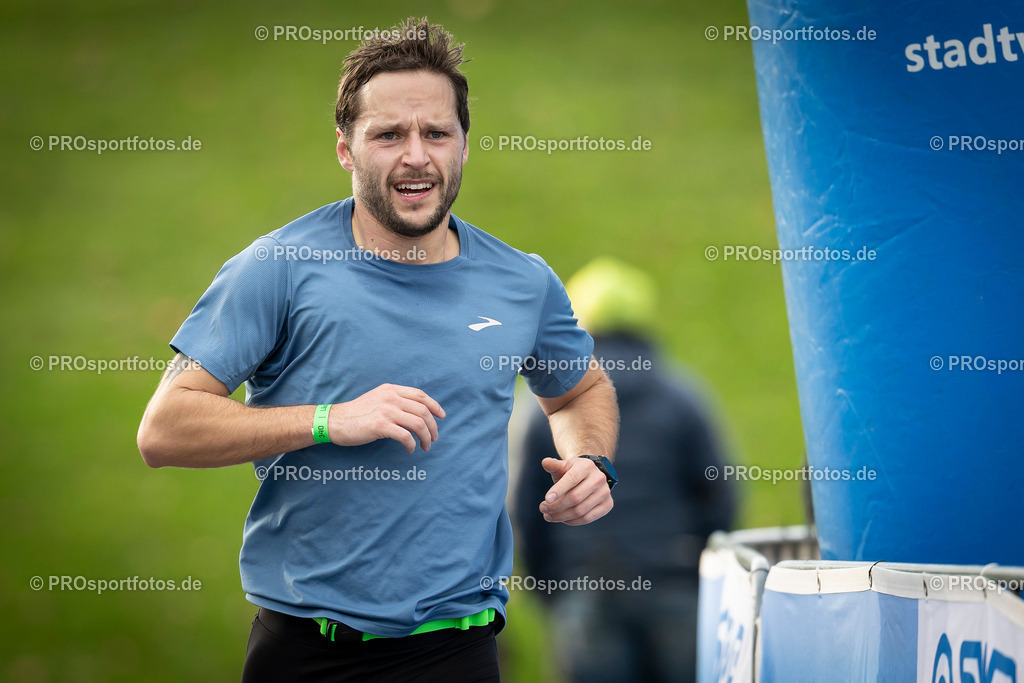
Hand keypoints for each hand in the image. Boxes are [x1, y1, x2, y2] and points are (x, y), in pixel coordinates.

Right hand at [328, 384, 444, 452]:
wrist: (335, 421)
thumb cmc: (356, 413)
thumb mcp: (377, 398)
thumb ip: (395, 400)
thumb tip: (415, 412)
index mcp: (391, 390)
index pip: (420, 395)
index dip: (434, 405)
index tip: (442, 416)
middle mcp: (391, 397)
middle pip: (423, 411)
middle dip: (433, 427)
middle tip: (434, 438)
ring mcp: (386, 411)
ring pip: (418, 424)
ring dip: (426, 438)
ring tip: (425, 446)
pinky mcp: (380, 425)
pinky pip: (405, 436)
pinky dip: (412, 444)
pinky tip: (410, 449)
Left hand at [538, 457, 613, 525]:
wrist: (589, 477)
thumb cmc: (572, 472)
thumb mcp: (563, 466)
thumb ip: (554, 465)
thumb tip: (545, 462)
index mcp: (587, 466)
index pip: (572, 479)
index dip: (559, 490)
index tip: (546, 500)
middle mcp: (599, 478)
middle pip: (575, 497)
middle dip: (556, 506)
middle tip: (543, 509)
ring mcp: (605, 492)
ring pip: (580, 510)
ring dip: (561, 516)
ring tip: (548, 516)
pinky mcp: (608, 504)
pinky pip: (588, 518)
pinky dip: (572, 521)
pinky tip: (562, 519)